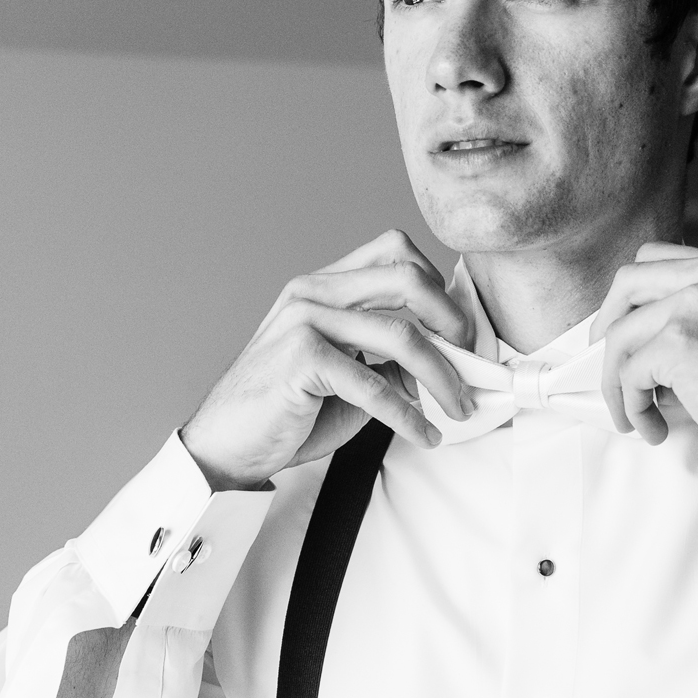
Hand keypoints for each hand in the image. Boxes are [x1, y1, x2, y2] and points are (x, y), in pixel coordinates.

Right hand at [180, 230, 475, 490]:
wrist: (226, 446)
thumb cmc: (287, 410)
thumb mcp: (348, 376)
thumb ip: (390, 360)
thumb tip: (446, 364)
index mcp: (323, 286)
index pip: (394, 251)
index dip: (438, 286)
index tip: (460, 330)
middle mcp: (312, 292)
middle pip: (406, 278)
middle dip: (452, 321)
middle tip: (470, 362)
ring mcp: (304, 320)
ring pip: (400, 334)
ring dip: (442, 377)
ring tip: (459, 408)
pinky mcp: (301, 359)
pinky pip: (375, 385)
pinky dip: (409, 415)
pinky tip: (424, 435)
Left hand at [590, 241, 697, 524]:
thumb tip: (647, 340)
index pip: (654, 260)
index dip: (630, 299)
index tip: (623, 330)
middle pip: (626, 283)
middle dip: (606, 327)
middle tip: (610, 367)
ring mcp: (694, 305)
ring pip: (619, 336)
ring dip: (617, 382)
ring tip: (637, 415)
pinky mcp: (678, 344)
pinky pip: (628, 374)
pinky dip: (632, 407)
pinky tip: (654, 427)